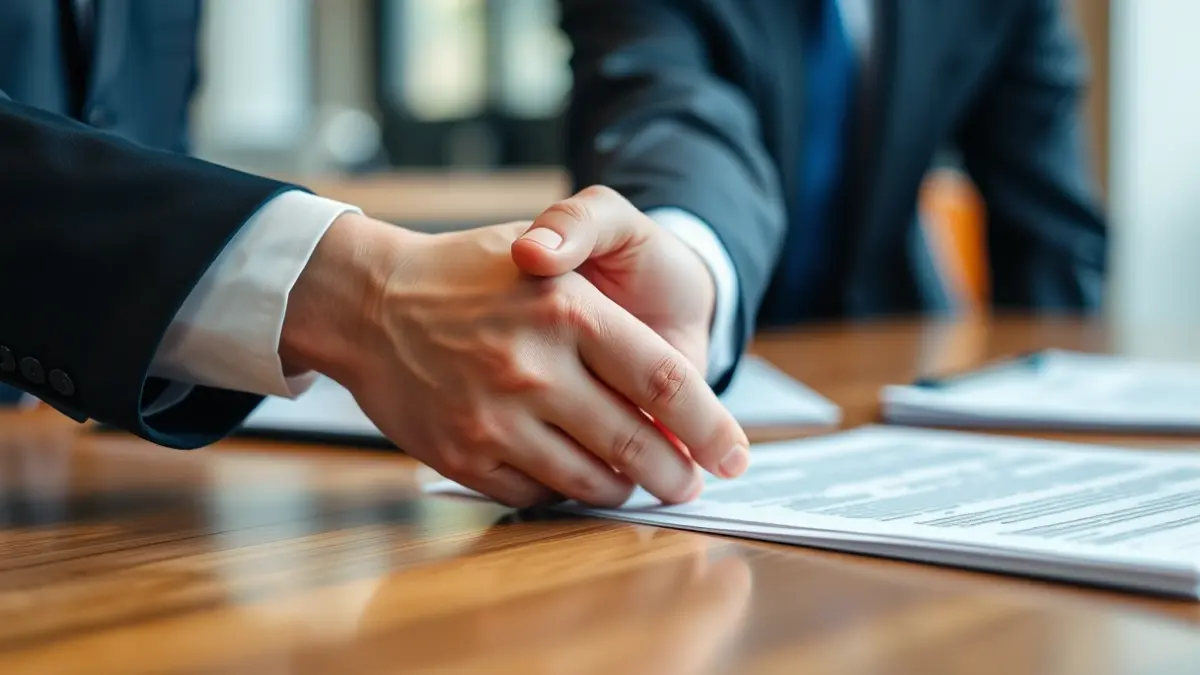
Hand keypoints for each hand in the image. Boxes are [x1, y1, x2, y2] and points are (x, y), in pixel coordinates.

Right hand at [279, 214, 749, 507]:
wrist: (369, 301)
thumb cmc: (468, 275)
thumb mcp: (545, 254)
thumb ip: (610, 308)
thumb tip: (674, 378)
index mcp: (567, 310)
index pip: (665, 381)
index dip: (710, 426)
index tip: (734, 453)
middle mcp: (534, 367)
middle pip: (635, 443)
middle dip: (676, 474)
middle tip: (691, 485)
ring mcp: (494, 417)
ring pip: (589, 480)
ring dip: (625, 490)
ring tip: (639, 485)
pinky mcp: (461, 454)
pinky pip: (535, 494)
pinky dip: (564, 494)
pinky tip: (575, 480)